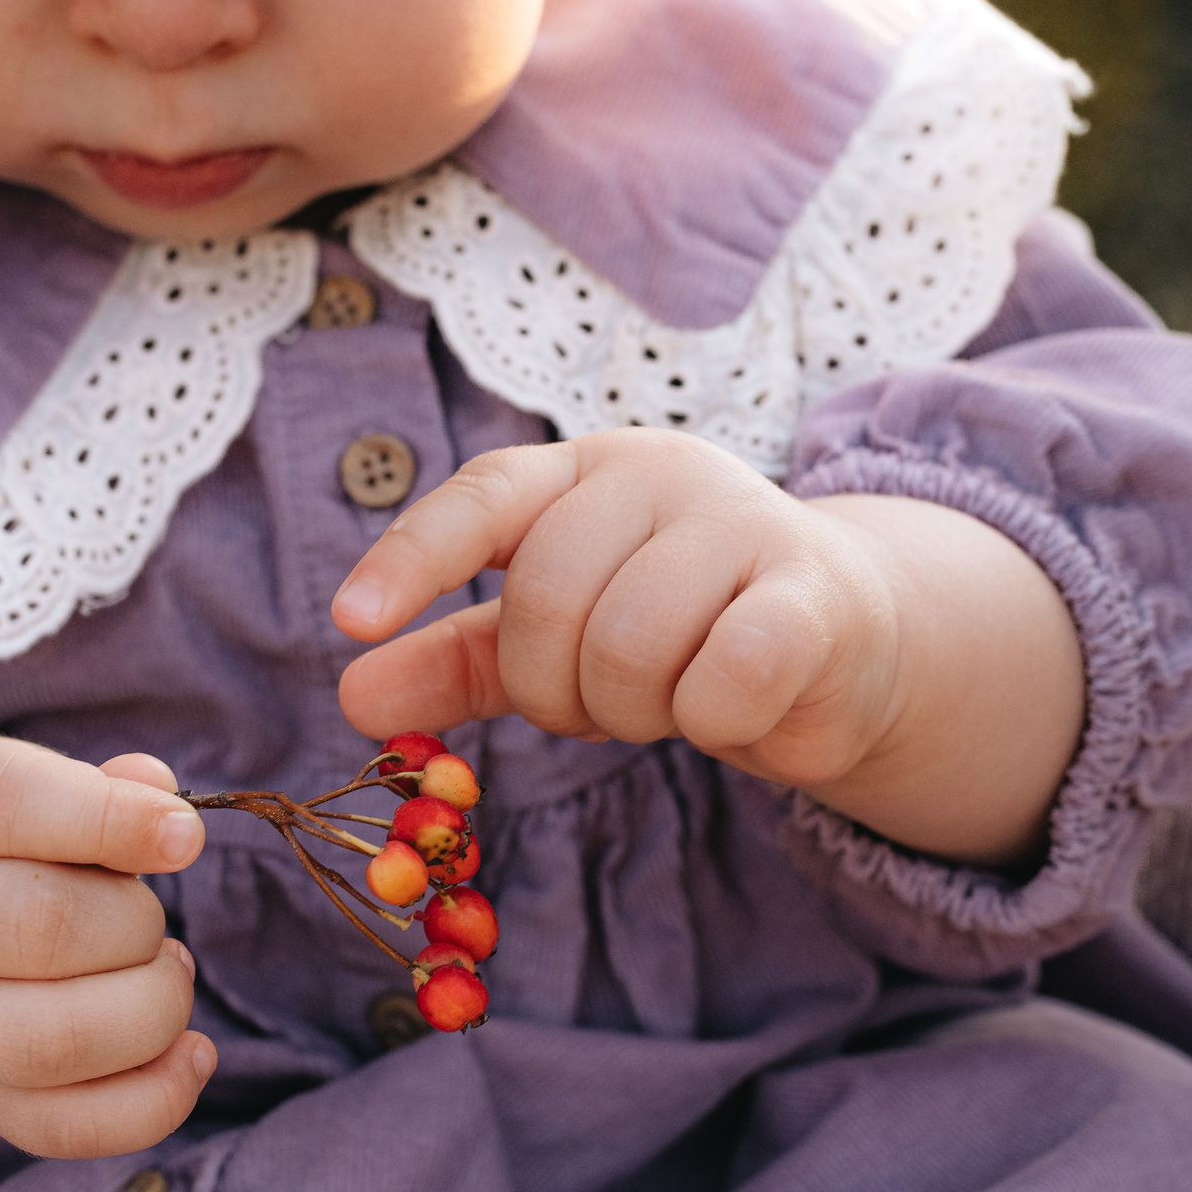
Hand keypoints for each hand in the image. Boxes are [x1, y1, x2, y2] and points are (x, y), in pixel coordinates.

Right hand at [0, 737, 215, 1180]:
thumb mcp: (23, 789)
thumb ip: (99, 787)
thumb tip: (159, 793)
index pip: (3, 804)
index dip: (109, 818)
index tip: (187, 835)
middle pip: (38, 928)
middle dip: (135, 923)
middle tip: (149, 918)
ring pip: (50, 1044)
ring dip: (150, 1010)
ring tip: (165, 976)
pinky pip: (66, 1127)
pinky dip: (154, 1099)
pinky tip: (189, 1054)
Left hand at [330, 430, 1083, 866]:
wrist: (840, 645)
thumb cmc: (679, 630)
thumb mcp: (554, 640)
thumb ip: (456, 659)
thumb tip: (353, 697)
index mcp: (585, 471)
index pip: (484, 495)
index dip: (414, 558)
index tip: (350, 621)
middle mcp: (662, 472)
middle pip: (548, 596)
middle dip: (553, 686)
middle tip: (597, 704)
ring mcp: (746, 522)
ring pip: (629, 646)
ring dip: (633, 710)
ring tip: (669, 698)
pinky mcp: (816, 592)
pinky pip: (721, 681)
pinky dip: (711, 720)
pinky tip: (735, 703)